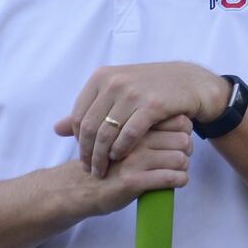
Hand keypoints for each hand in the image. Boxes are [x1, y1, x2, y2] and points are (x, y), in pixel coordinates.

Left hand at [54, 62, 228, 176]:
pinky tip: (121, 158)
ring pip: (107, 132)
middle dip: (87, 152)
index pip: (79, 115)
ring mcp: (134, 93)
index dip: (78, 140)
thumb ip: (90, 109)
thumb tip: (57, 129)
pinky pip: (129, 133)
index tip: (84, 156)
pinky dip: (122, 149)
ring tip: (103, 170)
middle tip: (90, 170)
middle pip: (90, 126)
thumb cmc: (152, 88)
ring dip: (102, 156)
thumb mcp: (118, 92)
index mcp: (101, 77)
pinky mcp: (153, 105)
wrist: (190, 82)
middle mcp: (114, 82)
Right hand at [77, 115, 193, 214]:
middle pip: (183, 139)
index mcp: (134, 124)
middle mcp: (135, 139)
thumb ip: (144, 126)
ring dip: (183, 167)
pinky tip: (176, 181)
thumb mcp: (123, 136)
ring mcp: (134, 159)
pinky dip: (179, 180)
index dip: (184, 131)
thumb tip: (184, 118)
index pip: (178, 120)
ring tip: (177, 171)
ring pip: (179, 158)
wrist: (79, 186)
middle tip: (181, 159)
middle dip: (187, 151)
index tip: (178, 142)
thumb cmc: (108, 161)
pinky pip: (169, 178)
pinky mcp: (132, 180)